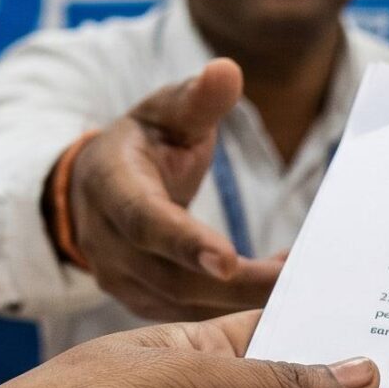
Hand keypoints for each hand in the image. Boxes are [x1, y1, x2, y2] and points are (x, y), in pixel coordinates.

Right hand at [66, 59, 287, 320]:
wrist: (94, 188)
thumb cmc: (144, 142)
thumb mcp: (166, 112)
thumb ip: (197, 100)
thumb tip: (227, 70)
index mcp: (111, 186)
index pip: (146, 220)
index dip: (185, 242)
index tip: (229, 260)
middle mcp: (107, 241)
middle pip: (171, 276)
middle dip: (235, 285)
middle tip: (293, 280)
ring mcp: (118, 278)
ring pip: (181, 304)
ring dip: (240, 302)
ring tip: (294, 287)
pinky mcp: (138, 300)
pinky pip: (186, 316)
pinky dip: (230, 313)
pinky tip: (274, 298)